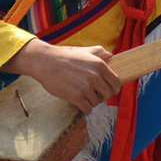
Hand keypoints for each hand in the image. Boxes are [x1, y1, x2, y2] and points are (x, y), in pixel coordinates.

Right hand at [3, 39, 120, 114]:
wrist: (44, 62)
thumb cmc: (63, 56)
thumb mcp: (83, 51)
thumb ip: (99, 52)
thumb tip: (111, 55)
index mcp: (99, 65)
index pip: (116, 82)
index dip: (113, 89)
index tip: (108, 91)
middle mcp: (95, 76)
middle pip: (108, 94)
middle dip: (102, 97)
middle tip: (94, 95)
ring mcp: (85, 87)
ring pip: (97, 103)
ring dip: (91, 102)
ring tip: (82, 97)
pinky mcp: (76, 97)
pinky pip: (87, 109)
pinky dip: (85, 109)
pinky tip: (80, 105)